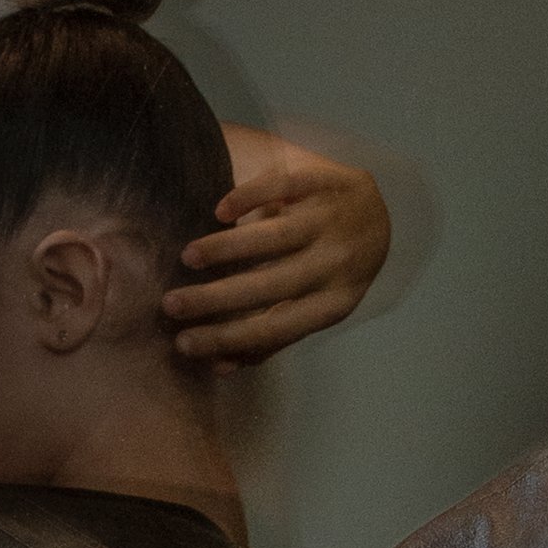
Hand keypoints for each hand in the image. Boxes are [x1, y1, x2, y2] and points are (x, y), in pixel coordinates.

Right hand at [161, 138, 391, 365]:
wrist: (377, 216)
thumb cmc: (331, 272)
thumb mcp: (313, 307)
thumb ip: (272, 336)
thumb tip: (219, 367)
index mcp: (335, 304)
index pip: (276, 327)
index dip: (228, 338)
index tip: (184, 342)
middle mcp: (337, 263)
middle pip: (270, 284)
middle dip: (216, 298)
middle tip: (171, 304)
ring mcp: (332, 220)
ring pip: (273, 237)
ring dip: (226, 248)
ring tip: (188, 258)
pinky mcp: (324, 181)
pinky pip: (281, 187)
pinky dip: (248, 198)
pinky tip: (220, 212)